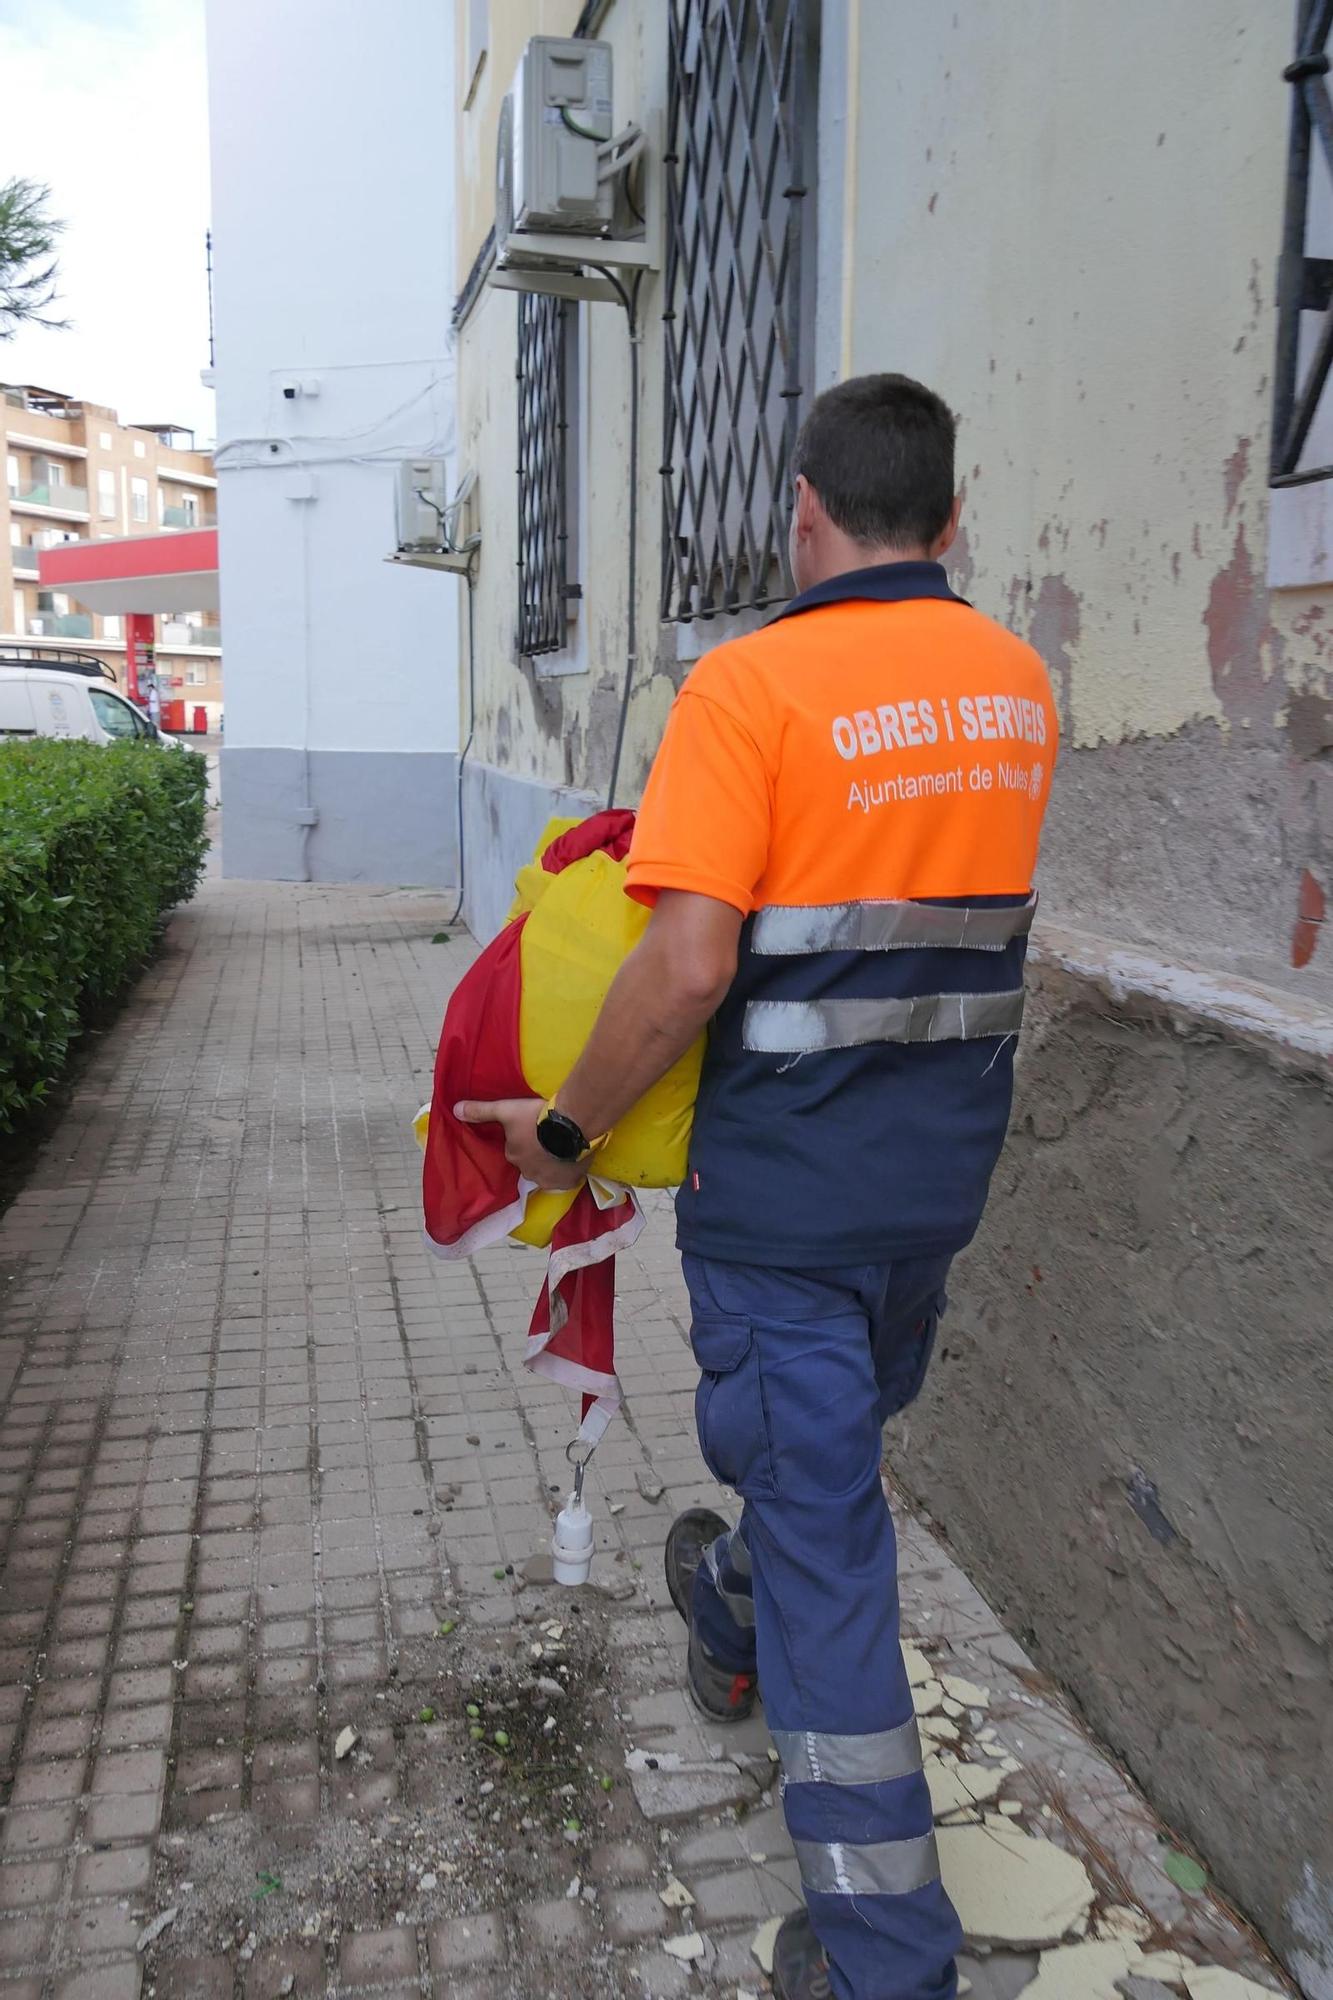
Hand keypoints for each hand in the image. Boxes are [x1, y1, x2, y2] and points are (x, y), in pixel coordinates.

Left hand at [453, 1097, 585, 1190]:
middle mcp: (528, 1172)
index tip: (532, 1130)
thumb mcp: (506, 1109)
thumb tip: (455, 1110)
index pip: (515, 1151)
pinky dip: (567, 1173)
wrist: (572, 1124)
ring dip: (551, 1164)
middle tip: (548, 1137)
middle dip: (536, 1154)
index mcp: (513, 1156)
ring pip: (548, 1173)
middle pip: (530, 1164)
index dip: (523, 1141)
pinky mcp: (569, 1182)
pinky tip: (572, 1160)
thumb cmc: (536, 1117)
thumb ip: (481, 1111)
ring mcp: (550, 1180)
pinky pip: (566, 1180)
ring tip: (562, 1147)